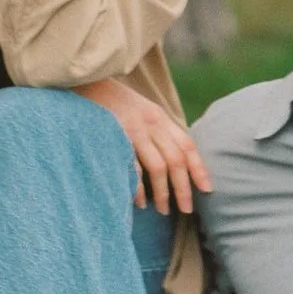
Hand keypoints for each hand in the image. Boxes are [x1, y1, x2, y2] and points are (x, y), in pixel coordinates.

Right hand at [78, 77, 212, 212]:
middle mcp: (152, 123)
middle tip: (187, 209)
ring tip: (162, 210)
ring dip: (163, 192)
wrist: (84, 83)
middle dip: (184, 188)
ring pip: (159, 167)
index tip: (207, 189)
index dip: (199, 168)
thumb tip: (170, 159)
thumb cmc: (111, 102)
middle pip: (177, 160)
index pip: (187, 145)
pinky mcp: (117, 138)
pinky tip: (139, 202)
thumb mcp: (139, 110)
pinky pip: (133, 168)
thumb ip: (155, 129)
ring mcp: (134, 130)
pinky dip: (138, 188)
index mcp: (160, 118)